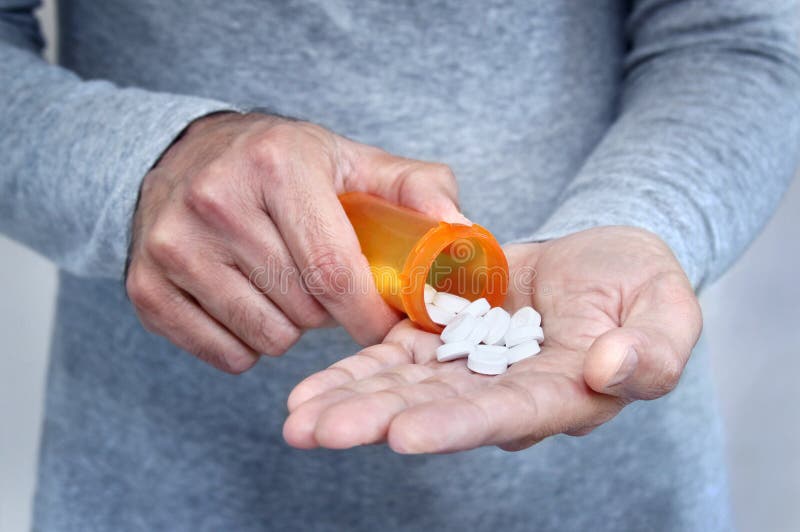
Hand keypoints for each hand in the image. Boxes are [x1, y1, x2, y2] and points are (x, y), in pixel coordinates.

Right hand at [126, 112, 462, 372]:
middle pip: (302, 309)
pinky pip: (224, 354)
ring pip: (265, 338)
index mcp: (276, 166)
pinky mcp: (146, 287)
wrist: (186, 156)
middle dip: (331, 314)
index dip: (369, 313)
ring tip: (287, 288)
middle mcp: (215, 202)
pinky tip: (250, 303)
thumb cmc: (282, 164)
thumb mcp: (351, 159)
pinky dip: (249, 343)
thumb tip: (461, 232)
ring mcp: (172, 247)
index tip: (387, 326)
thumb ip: (416, 188)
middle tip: (327, 286)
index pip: (332, 269)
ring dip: (291, 328)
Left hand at [282, 226, 701, 452]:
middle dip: (376, 421)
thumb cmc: (639, 283)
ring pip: (404, 389)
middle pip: (435, 412)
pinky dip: (355, 369)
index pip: (504, 415)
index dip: (455, 425)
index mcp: (560, 394)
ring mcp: (469, 369)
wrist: (600, 261)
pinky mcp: (444, 338)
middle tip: (316, 432)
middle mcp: (505, 394)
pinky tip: (310, 388)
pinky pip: (394, 357)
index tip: (403, 434)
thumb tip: (611, 368)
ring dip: (350, 401)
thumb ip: (653, 348)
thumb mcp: (667, 307)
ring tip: (296, 417)